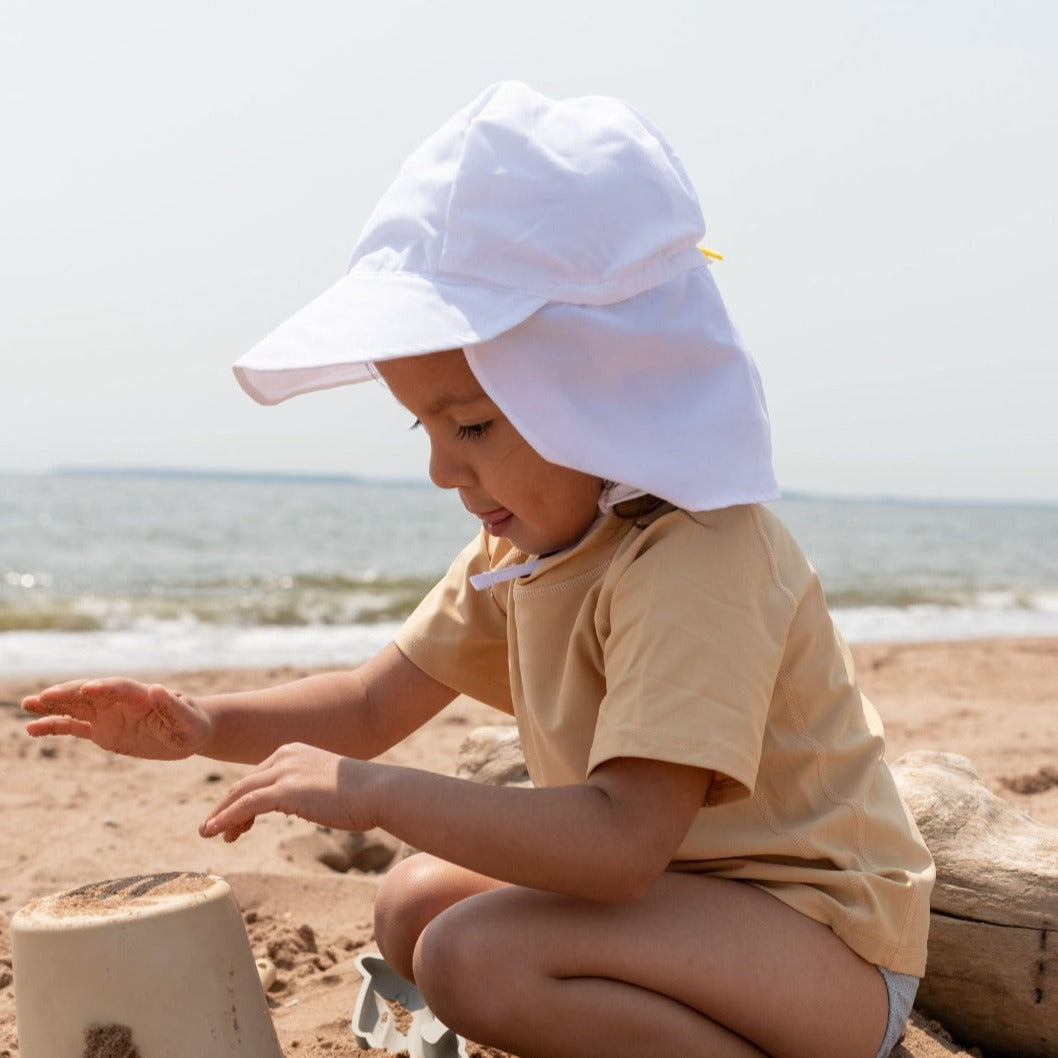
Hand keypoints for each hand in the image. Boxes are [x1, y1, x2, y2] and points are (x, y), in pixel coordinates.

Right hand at [22, 678, 211, 759]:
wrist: (190, 732)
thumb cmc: (192, 725)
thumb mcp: (186, 720)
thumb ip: (171, 707)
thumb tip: (156, 689)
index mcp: (142, 696)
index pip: (120, 688)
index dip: (104, 687)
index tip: (87, 689)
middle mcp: (120, 702)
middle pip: (90, 693)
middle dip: (68, 693)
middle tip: (43, 696)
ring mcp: (109, 714)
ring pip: (77, 706)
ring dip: (54, 705)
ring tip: (27, 704)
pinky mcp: (103, 731)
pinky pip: (75, 727)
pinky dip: (54, 726)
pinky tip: (32, 729)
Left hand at [200, 742, 373, 841]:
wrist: (378, 791)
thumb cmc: (362, 794)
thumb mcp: (329, 785)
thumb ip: (310, 788)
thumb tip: (304, 803)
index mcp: (295, 751)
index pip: (258, 776)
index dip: (242, 799)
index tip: (236, 821)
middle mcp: (286, 755)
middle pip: (244, 782)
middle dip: (225, 807)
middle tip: (213, 829)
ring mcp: (285, 771)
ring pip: (240, 793)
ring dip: (220, 814)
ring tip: (209, 833)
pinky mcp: (286, 790)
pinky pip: (246, 805)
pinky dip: (226, 818)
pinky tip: (216, 831)